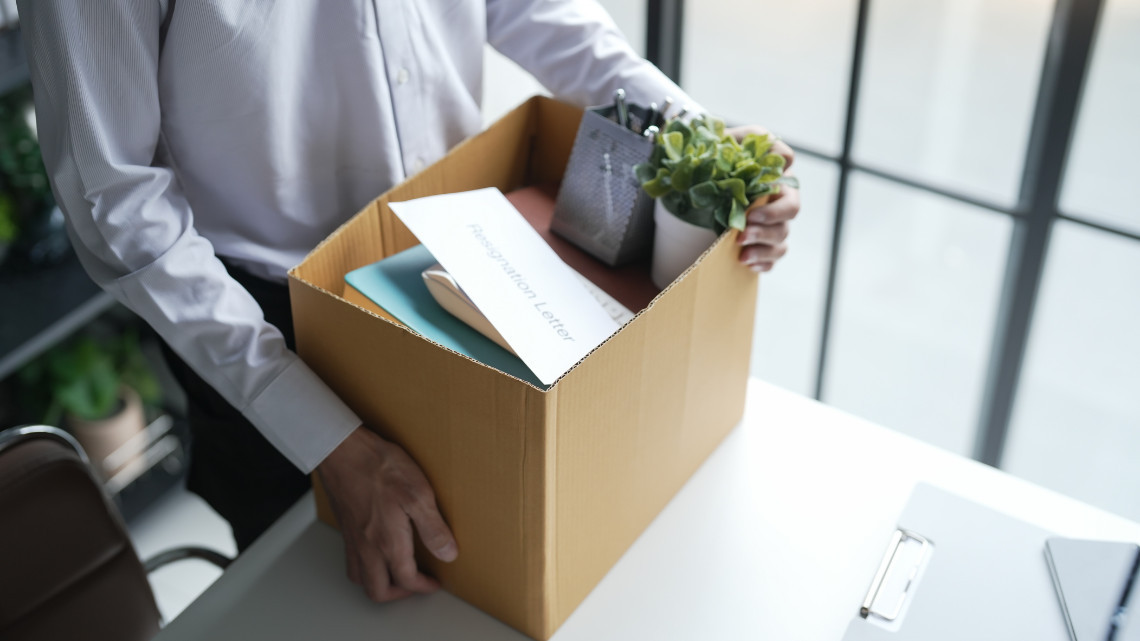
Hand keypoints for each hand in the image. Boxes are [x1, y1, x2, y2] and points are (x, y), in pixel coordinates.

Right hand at [316, 426, 457, 601]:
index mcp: (388, 542)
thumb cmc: (378, 467)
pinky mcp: (344, 527)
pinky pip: (351, 561)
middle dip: (399, 595)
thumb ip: (433, 528)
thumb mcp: (418, 494)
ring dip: (379, 584)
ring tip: (396, 575)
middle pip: (378, 590)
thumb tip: (448, 553)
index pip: (406, 580)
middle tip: (415, 586)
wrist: (342, 451)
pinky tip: (375, 553)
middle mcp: (367, 547)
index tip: (434, 583)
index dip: (423, 587)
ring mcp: (352, 539)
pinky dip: (364, 569)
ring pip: (360, 579)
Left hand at [726, 125, 800, 272]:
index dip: (775, 211)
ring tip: (741, 255)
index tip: (750, 215)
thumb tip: (786, 159)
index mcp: (778, 182)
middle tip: (741, 236)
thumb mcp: (737, 138)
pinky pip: (771, 258)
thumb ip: (760, 139)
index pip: (790, 200)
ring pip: (781, 242)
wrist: (700, 166)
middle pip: (786, 227)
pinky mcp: (760, 239)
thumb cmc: (721, 151)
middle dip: (766, 230)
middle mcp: (778, 203)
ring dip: (763, 250)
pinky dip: (762, 263)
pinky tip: (746, 263)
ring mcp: (771, 223)